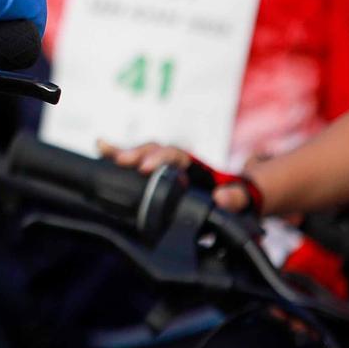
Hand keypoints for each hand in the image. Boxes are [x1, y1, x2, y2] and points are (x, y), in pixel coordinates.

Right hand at [100, 139, 257, 211]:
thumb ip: (237, 197)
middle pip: (155, 151)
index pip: (176, 156)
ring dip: (124, 152)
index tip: (146, 168)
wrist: (239, 200)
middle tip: (120, 160)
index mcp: (198, 167)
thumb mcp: (247, 199)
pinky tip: (101, 148)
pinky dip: (119, 157)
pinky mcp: (157, 178)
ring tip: (103, 148)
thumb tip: (220, 197)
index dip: (160, 159)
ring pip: (143, 155)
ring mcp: (167, 169)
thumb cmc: (241, 198)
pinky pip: (136, 166)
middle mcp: (179, 163)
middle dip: (137, 152)